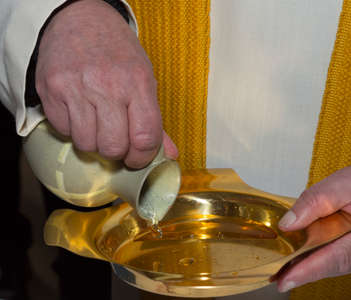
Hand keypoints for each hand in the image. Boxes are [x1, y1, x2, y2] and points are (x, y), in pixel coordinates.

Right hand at [35, 0, 177, 167]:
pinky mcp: (51, 90)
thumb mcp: (144, 78)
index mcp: (138, 82)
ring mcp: (76, 87)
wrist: (78, 18)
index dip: (142, 157)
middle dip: (117, 152)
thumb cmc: (117, 52)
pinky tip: (79, 111)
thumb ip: (154, 120)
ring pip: (87, 144)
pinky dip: (72, 129)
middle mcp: (107, 84)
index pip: (145, 137)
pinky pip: (63, 130)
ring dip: (93, 142)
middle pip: (114, 146)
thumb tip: (170, 155)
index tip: (137, 158)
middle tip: (116, 142)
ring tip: (97, 124)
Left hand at [276, 160, 350, 291]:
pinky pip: (337, 259)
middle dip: (302, 271)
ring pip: (333, 265)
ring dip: (309, 264)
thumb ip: (315, 201)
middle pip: (332, 265)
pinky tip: (301, 256)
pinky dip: (319, 258)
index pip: (338, 257)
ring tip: (282, 266)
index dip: (310, 270)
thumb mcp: (345, 182)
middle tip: (275, 276)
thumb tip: (288, 224)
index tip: (287, 279)